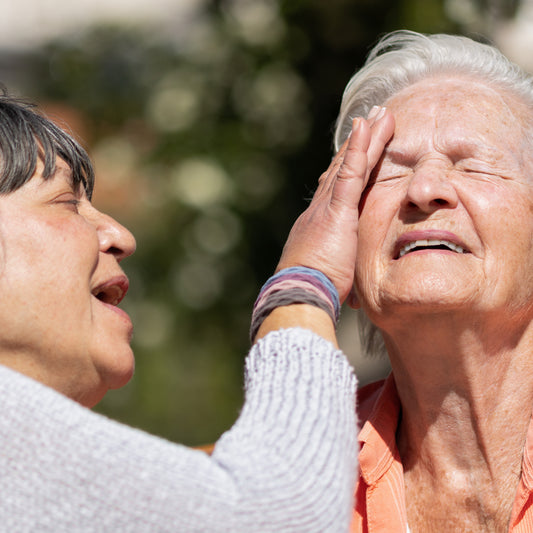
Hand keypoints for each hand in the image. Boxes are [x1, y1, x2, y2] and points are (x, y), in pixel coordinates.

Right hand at [276, 106, 394, 304]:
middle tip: (371, 121)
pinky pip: (350, 174)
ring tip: (380, 115)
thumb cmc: (315, 293)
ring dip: (365, 138)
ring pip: (349, 165)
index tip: (360, 152)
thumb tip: (353, 292)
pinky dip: (359, 148)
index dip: (349, 168)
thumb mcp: (331, 279)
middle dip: (358, 145)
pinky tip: (367, 126)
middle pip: (342, 170)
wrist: (300, 294)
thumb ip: (341, 274)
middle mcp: (319, 210)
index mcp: (320, 225)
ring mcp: (327, 208)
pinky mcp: (337, 211)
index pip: (337, 190)